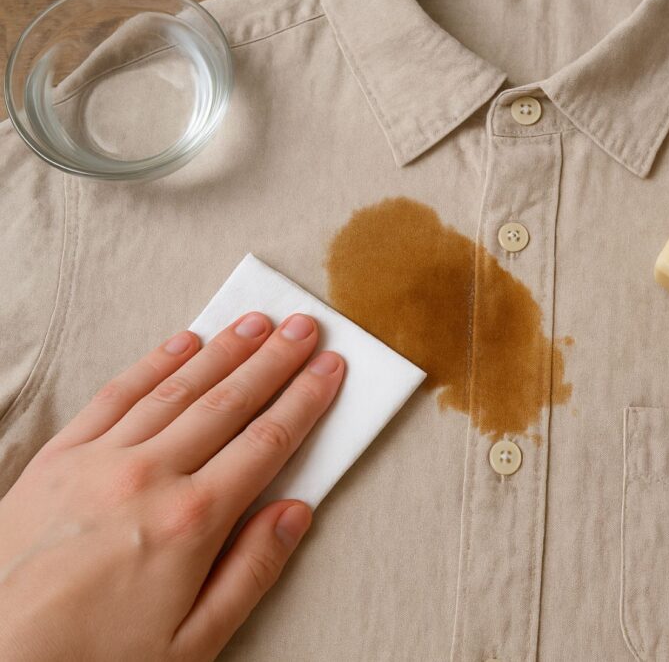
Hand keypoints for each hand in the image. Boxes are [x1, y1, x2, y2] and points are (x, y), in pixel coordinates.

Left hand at [0, 313, 344, 660]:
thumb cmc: (95, 660)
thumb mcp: (194, 641)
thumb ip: (252, 571)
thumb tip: (294, 512)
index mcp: (192, 522)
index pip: (267, 442)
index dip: (305, 400)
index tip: (329, 369)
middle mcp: (148, 477)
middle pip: (228, 403)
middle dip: (274, 360)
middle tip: (304, 328)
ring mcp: (98, 461)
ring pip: (177, 389)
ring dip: (224, 351)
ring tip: (257, 324)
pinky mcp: (57, 459)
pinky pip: (116, 395)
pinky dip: (154, 363)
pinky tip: (182, 343)